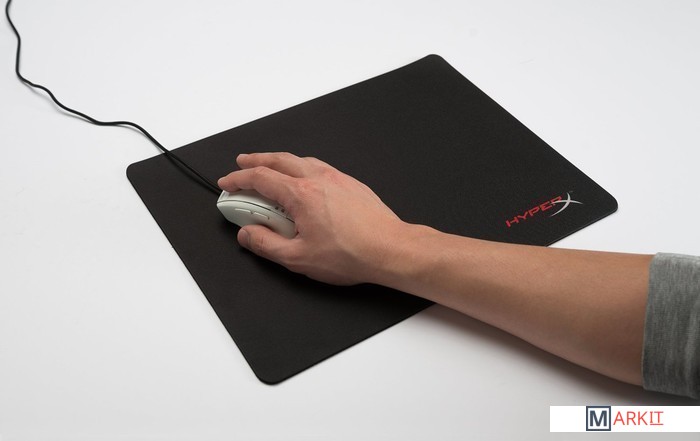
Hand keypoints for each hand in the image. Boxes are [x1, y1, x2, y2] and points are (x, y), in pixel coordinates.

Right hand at [217, 152, 408, 284]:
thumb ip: (266, 244)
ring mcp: (337, 178)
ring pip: (301, 160)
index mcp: (301, 194)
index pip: (260, 178)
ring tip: (271, 169)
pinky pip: (320, 167)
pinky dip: (303, 167)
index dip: (238, 179)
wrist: (390, 249)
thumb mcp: (298, 258)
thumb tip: (247, 233)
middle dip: (256, 160)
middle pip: (279, 159)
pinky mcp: (352, 184)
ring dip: (280, 161)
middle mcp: (318, 179)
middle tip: (242, 163)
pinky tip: (304, 179)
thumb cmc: (351, 254)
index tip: (227, 183)